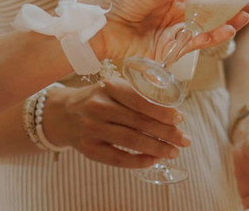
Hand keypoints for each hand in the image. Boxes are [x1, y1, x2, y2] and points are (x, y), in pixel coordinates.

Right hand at [43, 77, 190, 167]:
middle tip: (184, 139)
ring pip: (131, 141)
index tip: (180, 119)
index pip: (140, 101)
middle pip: (139, 122)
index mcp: (109, 87)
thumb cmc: (99, 99)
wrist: (64, 113)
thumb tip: (172, 112)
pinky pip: (117, 158)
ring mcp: (92, 128)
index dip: (162, 112)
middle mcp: (99, 107)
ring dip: (157, 148)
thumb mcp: (114, 88)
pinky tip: (153, 160)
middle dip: (166, 133)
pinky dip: (138, 161)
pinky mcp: (89, 149)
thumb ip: (137, 95)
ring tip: (173, 151)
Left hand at [85, 0, 248, 60]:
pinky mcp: (168, 50)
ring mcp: (173, 33)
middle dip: (229, 12)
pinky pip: (193, 45)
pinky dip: (210, 39)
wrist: (98, 26)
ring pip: (205, 30)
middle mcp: (175, 14)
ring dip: (225, 25)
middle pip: (208, 14)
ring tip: (242, 19)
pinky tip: (223, 32)